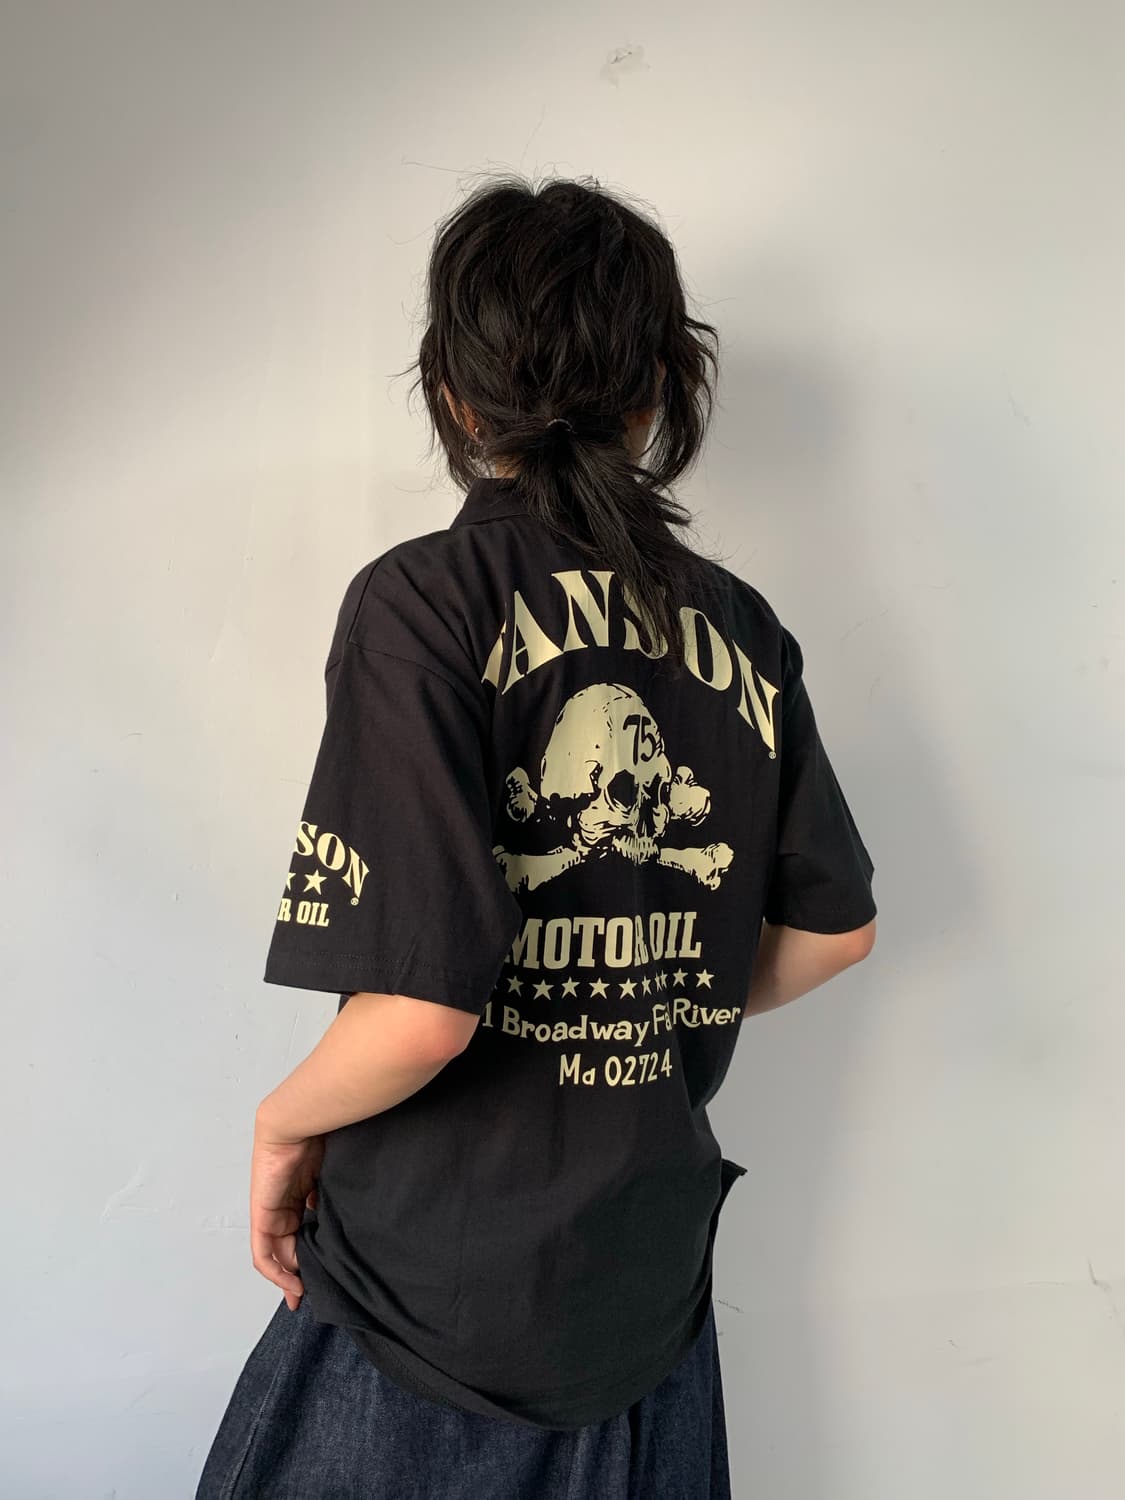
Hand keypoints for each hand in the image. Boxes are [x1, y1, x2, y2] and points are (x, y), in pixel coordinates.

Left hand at [250, 1110, 325, 1310]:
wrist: (301, 1119)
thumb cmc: (324, 1135)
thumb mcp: (333, 1174)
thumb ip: (335, 1195)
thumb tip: (348, 1218)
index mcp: (301, 1192)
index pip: (303, 1230)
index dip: (311, 1254)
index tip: (327, 1275)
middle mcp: (284, 1203)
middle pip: (289, 1246)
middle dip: (299, 1273)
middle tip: (313, 1294)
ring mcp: (271, 1208)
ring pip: (276, 1252)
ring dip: (287, 1276)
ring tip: (302, 1293)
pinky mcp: (262, 1212)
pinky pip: (263, 1250)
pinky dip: (274, 1269)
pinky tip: (290, 1282)